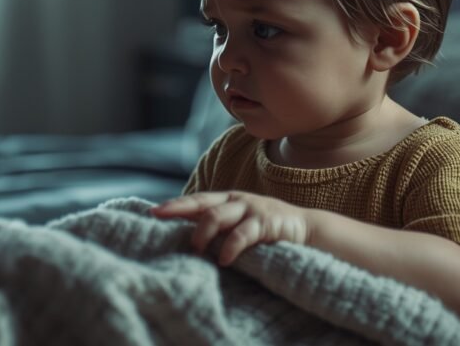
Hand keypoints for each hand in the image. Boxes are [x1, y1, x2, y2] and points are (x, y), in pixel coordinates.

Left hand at [151, 192, 310, 265]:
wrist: (308, 230)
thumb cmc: (268, 231)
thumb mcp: (240, 226)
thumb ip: (218, 228)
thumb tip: (186, 240)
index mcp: (227, 200)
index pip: (195, 200)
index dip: (174, 205)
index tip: (151, 212)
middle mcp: (236, 200)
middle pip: (201, 202)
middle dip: (178, 208)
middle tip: (158, 215)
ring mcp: (251, 209)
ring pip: (217, 215)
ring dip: (202, 232)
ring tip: (194, 249)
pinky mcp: (266, 222)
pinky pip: (242, 234)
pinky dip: (230, 247)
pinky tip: (223, 260)